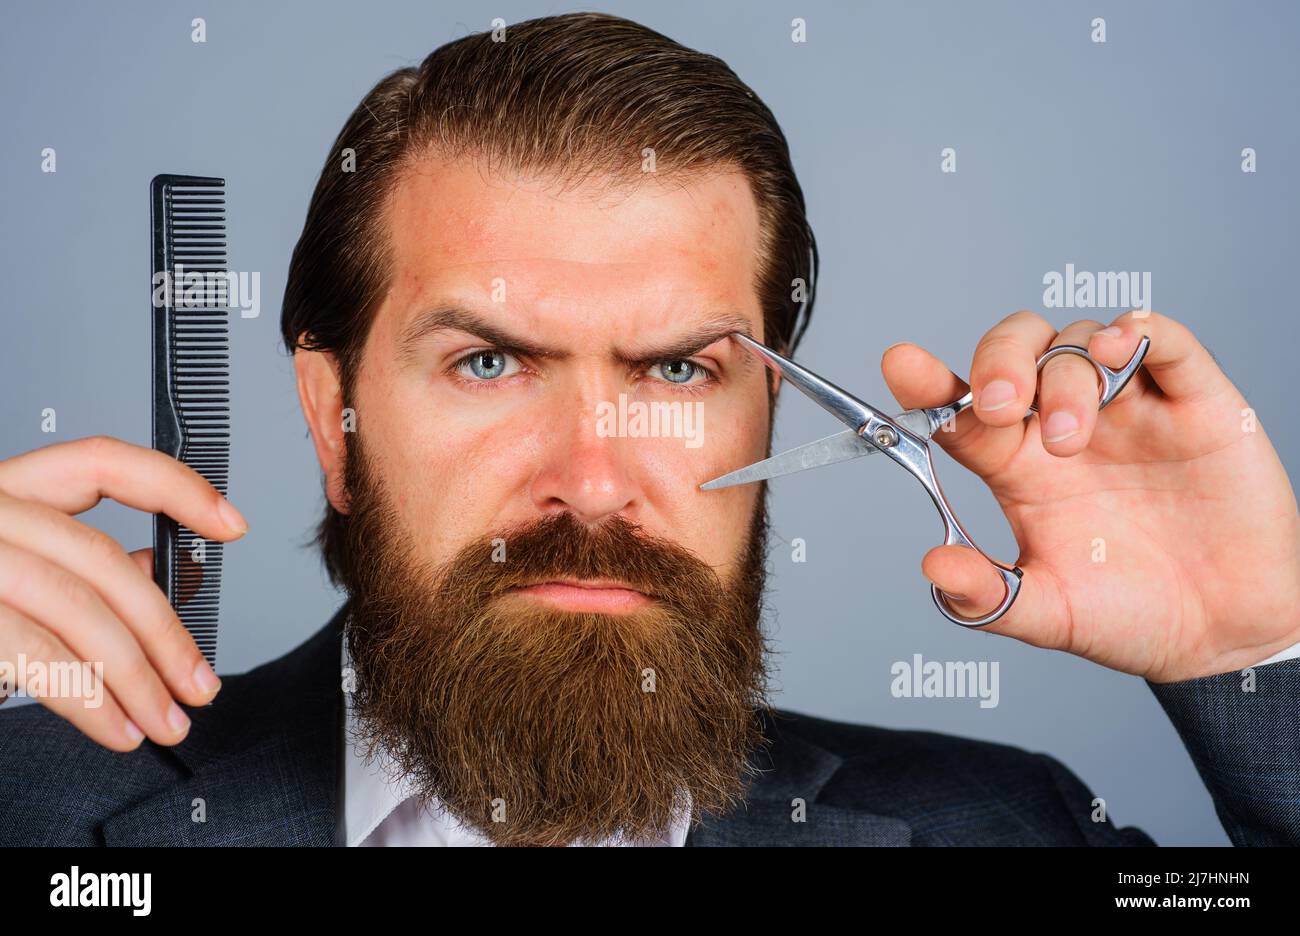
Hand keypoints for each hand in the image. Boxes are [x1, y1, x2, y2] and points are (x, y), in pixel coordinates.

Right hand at [0, 437, 246, 747]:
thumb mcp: (1, 551)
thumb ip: (65, 557)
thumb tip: (143, 577)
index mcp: (4, 489)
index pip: (105, 462)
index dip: (177, 487)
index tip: (233, 524)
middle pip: (102, 561)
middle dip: (165, 631)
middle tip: (200, 683)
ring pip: (77, 610)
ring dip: (136, 677)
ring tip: (167, 719)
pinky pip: (35, 656)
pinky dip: (87, 699)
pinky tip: (115, 725)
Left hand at [882, 310, 1299, 681]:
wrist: (1226, 634)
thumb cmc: (1131, 615)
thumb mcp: (1047, 614)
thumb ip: (986, 596)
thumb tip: (933, 565)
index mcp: (1019, 466)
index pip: (961, 409)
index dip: (929, 382)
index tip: (902, 364)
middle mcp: (1064, 425)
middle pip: (1014, 352)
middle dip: (998, 362)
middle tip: (1001, 406)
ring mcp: (1128, 409)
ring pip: (1078, 342)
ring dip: (1064, 377)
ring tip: (1072, 439)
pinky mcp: (1195, 403)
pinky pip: (1163, 341)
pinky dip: (1137, 331)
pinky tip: (1119, 350)